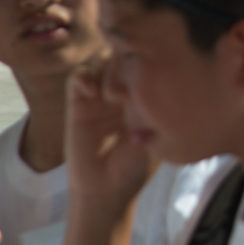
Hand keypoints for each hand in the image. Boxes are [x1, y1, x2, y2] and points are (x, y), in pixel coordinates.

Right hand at [65, 55, 153, 204]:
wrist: (107, 190)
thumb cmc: (137, 165)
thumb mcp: (155, 131)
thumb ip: (156, 104)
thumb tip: (165, 76)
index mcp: (147, 93)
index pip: (151, 60)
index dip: (155, 57)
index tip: (159, 68)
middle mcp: (124, 89)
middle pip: (128, 54)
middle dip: (133, 57)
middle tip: (137, 72)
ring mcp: (100, 95)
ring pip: (105, 60)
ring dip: (111, 66)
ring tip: (117, 88)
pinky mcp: (78, 104)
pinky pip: (79, 77)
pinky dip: (85, 77)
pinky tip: (93, 90)